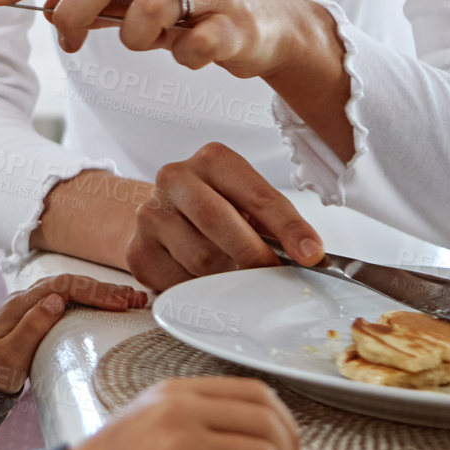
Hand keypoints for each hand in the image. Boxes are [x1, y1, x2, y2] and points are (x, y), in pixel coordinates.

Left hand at [0, 0, 357, 165]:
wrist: (272, 18)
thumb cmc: (193, 1)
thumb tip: (43, 7)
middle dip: (71, 14)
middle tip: (65, 42)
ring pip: (144, 13)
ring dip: (133, 39)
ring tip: (152, 41)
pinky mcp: (235, 24)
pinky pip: (189, 49)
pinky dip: (180, 58)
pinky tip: (191, 53)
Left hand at [0, 274, 147, 394]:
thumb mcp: (11, 352)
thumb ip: (31, 325)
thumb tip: (56, 299)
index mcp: (22, 302)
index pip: (64, 286)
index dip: (93, 291)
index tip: (118, 302)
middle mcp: (31, 297)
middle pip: (73, 284)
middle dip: (106, 290)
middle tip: (136, 299)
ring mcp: (37, 305)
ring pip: (75, 291)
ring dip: (104, 293)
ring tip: (133, 300)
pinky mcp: (43, 315)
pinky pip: (73, 301)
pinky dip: (94, 302)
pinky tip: (112, 307)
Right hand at [126, 143, 323, 291]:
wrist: (163, 219)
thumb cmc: (218, 210)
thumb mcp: (247, 205)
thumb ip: (275, 224)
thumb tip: (310, 256)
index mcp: (212, 160)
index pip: (256, 193)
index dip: (288, 226)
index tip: (311, 254)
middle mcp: (175, 178)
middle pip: (217, 218)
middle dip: (253, 252)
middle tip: (275, 274)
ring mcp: (151, 214)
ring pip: (199, 257)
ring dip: (225, 274)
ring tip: (232, 272)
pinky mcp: (138, 252)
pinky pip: (178, 282)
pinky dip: (199, 289)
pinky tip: (202, 279)